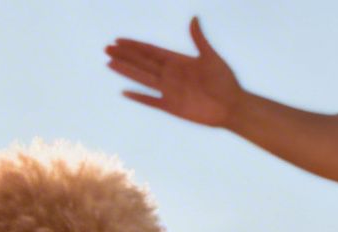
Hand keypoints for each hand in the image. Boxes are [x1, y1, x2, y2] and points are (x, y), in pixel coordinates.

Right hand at [106, 17, 243, 128]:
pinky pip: (151, 101)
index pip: (150, 51)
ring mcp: (169, 91)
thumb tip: (194, 18)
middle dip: (124, 56)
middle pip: (141, 63)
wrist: (231, 106)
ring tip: (109, 64)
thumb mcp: (211, 57)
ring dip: (126, 71)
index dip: (134, 46)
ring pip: (142, 79)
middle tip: (107, 49)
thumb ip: (199, 39)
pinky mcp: (171, 106)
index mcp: (177, 61)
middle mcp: (170, 75)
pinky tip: (125, 92)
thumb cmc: (225, 81)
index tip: (119, 40)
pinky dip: (138, 97)